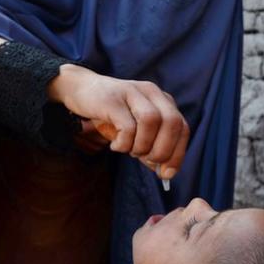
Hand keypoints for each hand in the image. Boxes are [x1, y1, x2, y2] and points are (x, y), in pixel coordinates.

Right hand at [48, 64, 188, 178]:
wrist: (80, 90)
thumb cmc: (112, 115)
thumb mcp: (136, 131)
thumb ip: (151, 148)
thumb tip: (165, 172)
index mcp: (162, 100)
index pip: (182, 128)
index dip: (178, 153)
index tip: (167, 173)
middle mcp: (152, 93)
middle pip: (173, 122)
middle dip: (163, 150)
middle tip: (145, 159)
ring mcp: (133, 92)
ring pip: (152, 121)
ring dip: (142, 145)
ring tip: (129, 150)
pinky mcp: (113, 99)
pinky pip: (128, 126)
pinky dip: (124, 143)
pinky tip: (116, 145)